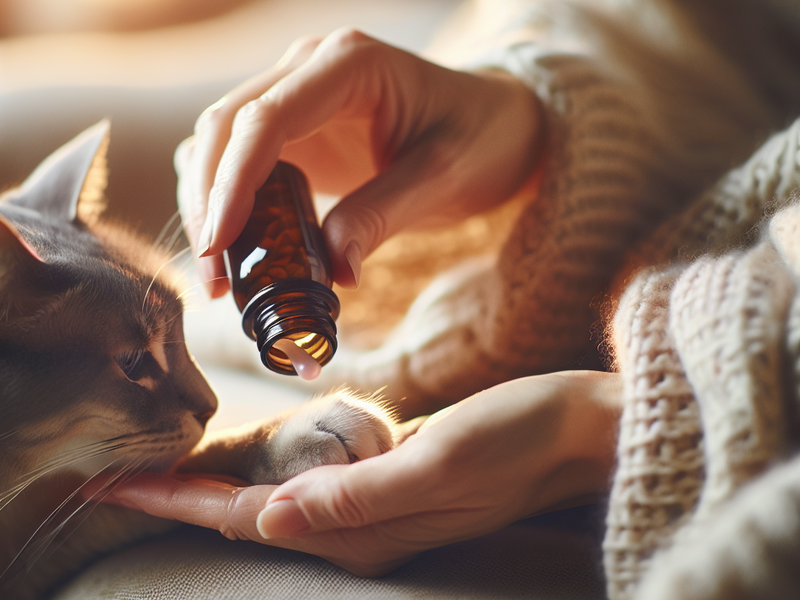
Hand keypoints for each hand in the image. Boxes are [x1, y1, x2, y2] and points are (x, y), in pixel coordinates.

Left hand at [106, 371, 620, 575]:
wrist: (572, 429)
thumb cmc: (516, 437)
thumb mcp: (441, 461)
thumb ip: (358, 493)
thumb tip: (273, 516)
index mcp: (365, 528)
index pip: (248, 519)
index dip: (177, 503)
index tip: (114, 486)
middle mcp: (362, 528)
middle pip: (248, 517)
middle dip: (180, 501)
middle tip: (116, 476)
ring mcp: (376, 507)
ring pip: (272, 502)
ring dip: (215, 487)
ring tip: (161, 469)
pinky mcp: (388, 480)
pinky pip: (306, 482)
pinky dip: (263, 469)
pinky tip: (245, 455)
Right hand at [176, 28, 543, 296]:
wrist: (499, 127)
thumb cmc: (482, 139)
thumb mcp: (443, 179)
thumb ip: (382, 216)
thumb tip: (334, 271)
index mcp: (349, 66)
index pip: (266, 119)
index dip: (232, 183)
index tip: (220, 246)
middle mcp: (311, 70)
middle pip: (225, 126)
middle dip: (208, 202)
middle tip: (212, 278)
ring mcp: (299, 97)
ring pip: (221, 143)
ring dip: (208, 204)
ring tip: (218, 275)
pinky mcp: (299, 131)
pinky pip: (243, 161)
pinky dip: (231, 204)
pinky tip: (240, 250)